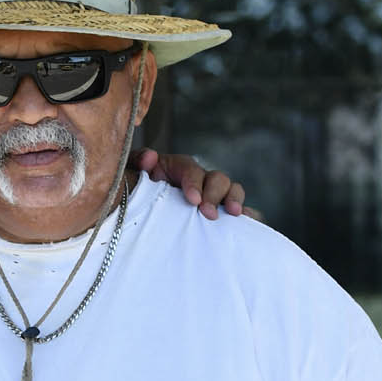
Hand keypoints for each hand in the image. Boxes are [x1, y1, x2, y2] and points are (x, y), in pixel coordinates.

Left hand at [131, 148, 249, 219]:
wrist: (138, 216)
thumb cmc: (136, 195)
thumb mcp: (131, 177)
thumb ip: (136, 163)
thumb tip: (150, 157)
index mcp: (178, 170)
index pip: (191, 170)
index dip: (194, 183)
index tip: (193, 200)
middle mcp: (200, 180)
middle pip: (217, 178)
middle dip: (215, 194)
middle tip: (208, 213)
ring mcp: (213, 197)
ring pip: (233, 190)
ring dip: (235, 199)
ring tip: (235, 214)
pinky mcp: (222, 214)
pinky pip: (243, 212)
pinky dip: (250, 215)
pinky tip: (250, 223)